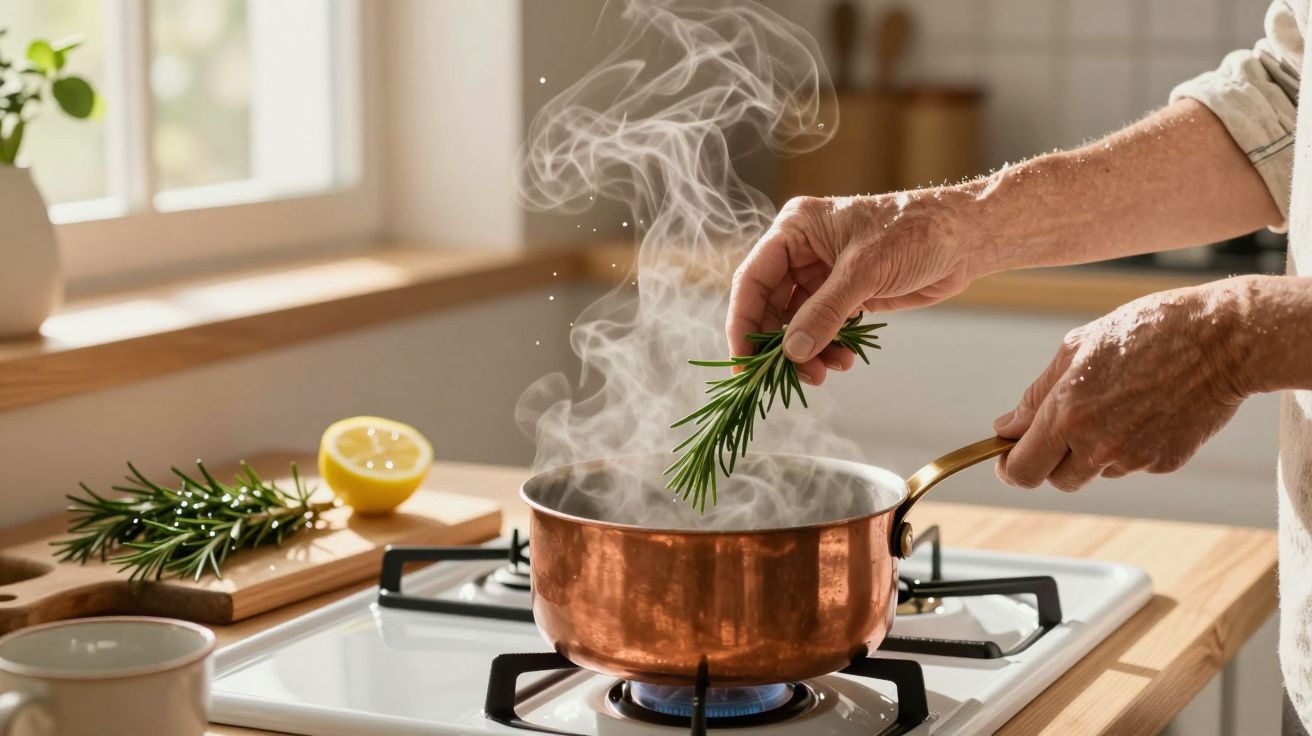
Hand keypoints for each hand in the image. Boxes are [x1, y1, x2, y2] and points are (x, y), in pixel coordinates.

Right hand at [728, 191, 983, 384]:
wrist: (966, 238)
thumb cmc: (917, 233)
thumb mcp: (864, 272)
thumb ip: (825, 313)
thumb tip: (791, 352)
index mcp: (795, 229)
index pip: (752, 280)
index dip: (743, 324)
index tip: (743, 363)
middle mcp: (801, 250)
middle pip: (770, 306)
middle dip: (779, 345)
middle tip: (790, 377)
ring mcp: (823, 274)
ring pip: (795, 323)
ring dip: (805, 352)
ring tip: (823, 372)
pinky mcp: (845, 294)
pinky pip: (822, 328)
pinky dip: (827, 348)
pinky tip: (842, 360)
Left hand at [993, 281, 1253, 490]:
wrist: (1220, 338)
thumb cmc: (1145, 330)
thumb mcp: (1076, 348)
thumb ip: (1036, 395)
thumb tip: (1006, 427)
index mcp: (1067, 415)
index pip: (1022, 470)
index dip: (1010, 466)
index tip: (1009, 454)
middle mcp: (1098, 445)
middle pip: (1056, 480)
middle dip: (1050, 461)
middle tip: (1060, 430)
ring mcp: (1135, 458)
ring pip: (1095, 472)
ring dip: (1091, 451)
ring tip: (1115, 404)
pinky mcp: (1166, 462)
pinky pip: (1131, 465)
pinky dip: (1129, 445)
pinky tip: (1146, 409)